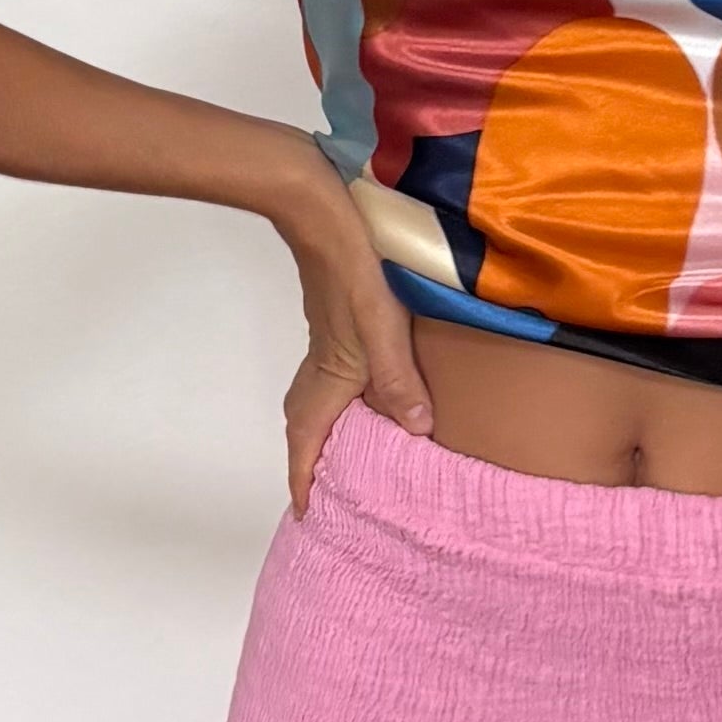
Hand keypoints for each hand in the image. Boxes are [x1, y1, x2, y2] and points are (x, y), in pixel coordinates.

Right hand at [274, 150, 439, 507]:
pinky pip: (331, 378)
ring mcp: (325, 343)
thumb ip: (399, 379)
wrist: (321, 210)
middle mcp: (319, 366)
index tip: (306, 512)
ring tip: (352, 453)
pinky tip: (371, 394)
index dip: (305, 479)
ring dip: (327, 431)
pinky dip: (341, 400)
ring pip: (318, 401)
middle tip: (328, 491)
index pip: (307, 442)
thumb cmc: (353, 267)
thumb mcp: (383, 326)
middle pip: (306, 426)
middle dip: (313, 462)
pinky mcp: (334, 323)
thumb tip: (416, 430)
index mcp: (328, 377)